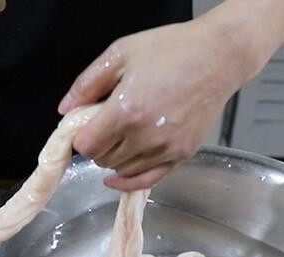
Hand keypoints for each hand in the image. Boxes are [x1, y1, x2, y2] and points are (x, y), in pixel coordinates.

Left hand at [58, 21, 244, 190]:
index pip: (87, 145)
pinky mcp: (181, 155)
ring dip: (113, 158)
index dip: (79, 136)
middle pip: (102, 159)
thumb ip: (87, 83)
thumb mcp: (120, 54)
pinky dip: (128, 180)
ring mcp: (165, 149)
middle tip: (103, 126)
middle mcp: (146, 136)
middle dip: (96, 145)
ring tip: (120, 136)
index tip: (84, 126)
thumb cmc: (172, 49)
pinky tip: (117, 177)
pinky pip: (146, 181)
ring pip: (121, 170)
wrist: (218, 56)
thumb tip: (65, 110)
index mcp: (127, 111)